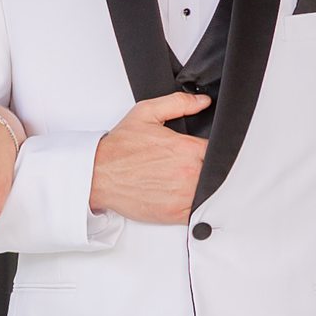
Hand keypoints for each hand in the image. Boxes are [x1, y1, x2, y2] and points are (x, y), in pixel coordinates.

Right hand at [88, 91, 212, 226]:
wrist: (97, 175)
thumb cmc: (118, 149)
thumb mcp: (146, 113)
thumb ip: (178, 103)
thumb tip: (201, 101)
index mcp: (186, 148)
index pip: (218, 149)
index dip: (213, 149)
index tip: (202, 151)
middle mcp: (188, 172)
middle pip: (217, 171)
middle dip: (209, 167)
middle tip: (193, 165)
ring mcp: (183, 195)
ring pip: (211, 192)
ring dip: (204, 186)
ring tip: (186, 180)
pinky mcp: (175, 213)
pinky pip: (198, 210)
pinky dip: (195, 204)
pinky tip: (182, 196)